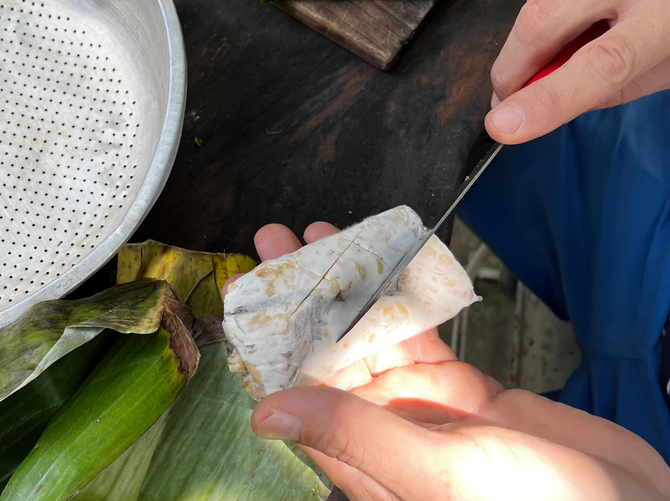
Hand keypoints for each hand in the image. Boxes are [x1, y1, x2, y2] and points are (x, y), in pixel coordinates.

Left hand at [231, 222, 669, 499]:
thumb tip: (268, 413)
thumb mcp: (435, 474)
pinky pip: (420, 331)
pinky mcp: (458, 385)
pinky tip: (385, 262)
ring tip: (321, 235)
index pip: (294, 389)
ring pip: (370, 333)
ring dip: (346, 285)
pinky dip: (404, 296)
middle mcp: (381, 426)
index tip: (251, 287)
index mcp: (359, 456)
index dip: (268, 337)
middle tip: (278, 240)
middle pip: (325, 350)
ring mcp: (420, 402)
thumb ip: (355, 438)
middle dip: (301, 294)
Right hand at [486, 0, 669, 143]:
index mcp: (663, 17)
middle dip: (512, 74)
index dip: (548, 98)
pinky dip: (535, 33)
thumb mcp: (653, 73)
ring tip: (547, 68)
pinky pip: (538, 1)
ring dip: (523, 53)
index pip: (602, 63)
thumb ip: (600, 90)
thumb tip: (534, 106)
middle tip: (513, 104)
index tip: (504, 125)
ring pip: (530, 11)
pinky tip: (558, 41)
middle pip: (540, 24)